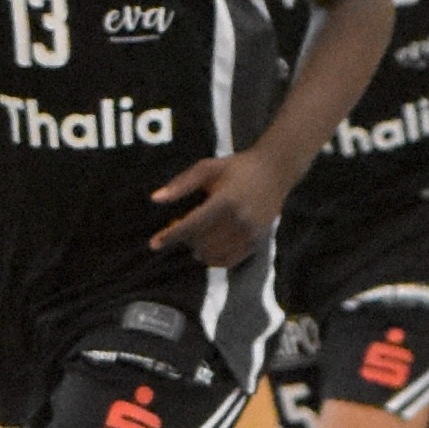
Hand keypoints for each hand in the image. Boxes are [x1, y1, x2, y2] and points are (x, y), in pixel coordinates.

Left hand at [149, 150, 286, 266]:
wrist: (275, 172)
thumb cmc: (237, 167)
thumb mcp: (207, 168)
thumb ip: (181, 184)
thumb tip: (155, 199)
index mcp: (225, 200)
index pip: (191, 225)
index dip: (170, 236)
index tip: (153, 243)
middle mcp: (239, 219)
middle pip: (201, 242)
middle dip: (186, 240)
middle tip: (182, 230)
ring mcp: (250, 233)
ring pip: (214, 254)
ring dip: (198, 250)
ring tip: (195, 241)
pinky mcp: (257, 241)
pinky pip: (230, 260)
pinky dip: (215, 260)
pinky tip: (208, 252)